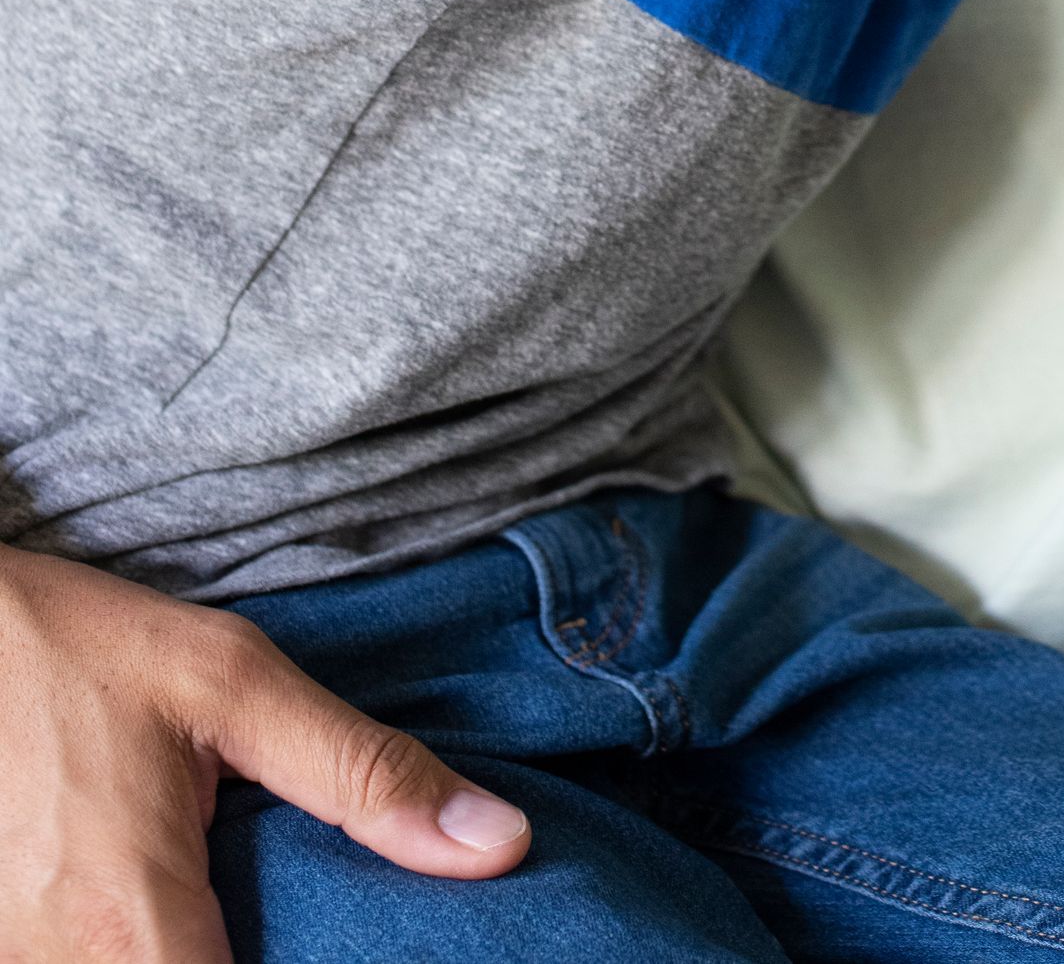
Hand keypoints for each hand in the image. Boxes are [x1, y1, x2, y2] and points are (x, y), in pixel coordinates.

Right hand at [0, 544, 528, 960]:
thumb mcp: (236, 684)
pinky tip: (194, 910)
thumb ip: (363, 773)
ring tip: (253, 907)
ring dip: (202, 956)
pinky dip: (152, 950)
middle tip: (315, 925)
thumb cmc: (81, 649)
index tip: (354, 950)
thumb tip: (496, 844)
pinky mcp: (6, 953)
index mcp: (134, 926)